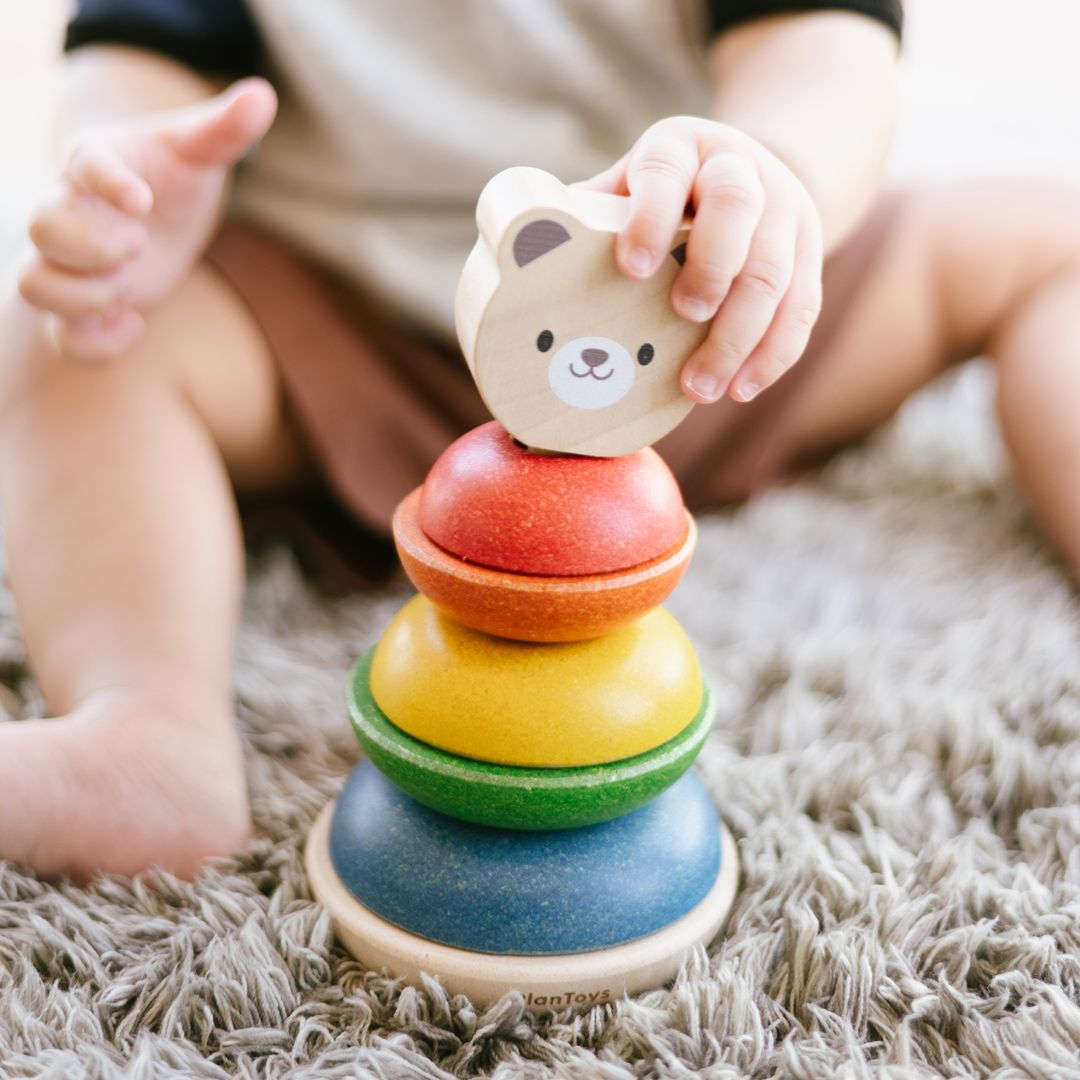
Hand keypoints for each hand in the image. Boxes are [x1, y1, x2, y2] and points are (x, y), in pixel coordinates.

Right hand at [18, 78, 276, 361]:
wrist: (158, 215)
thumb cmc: (174, 177)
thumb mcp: (200, 152)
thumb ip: (224, 129)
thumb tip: (263, 96)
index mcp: (95, 164)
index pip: (82, 163)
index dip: (106, 183)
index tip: (141, 201)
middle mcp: (69, 212)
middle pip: (40, 228)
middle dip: (90, 246)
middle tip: (139, 245)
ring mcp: (69, 264)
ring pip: (33, 285)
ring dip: (83, 297)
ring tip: (129, 289)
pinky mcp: (82, 308)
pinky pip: (62, 338)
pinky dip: (94, 344)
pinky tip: (134, 326)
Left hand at [580, 116, 823, 403]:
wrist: (753, 169)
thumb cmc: (666, 190)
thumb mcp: (629, 183)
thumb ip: (588, 213)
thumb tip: (515, 260)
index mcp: (681, 148)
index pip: (666, 170)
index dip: (650, 216)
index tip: (629, 267)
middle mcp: (742, 169)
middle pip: (740, 212)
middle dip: (712, 269)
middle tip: (683, 317)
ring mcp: (784, 210)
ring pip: (777, 271)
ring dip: (741, 335)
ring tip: (701, 388)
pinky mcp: (810, 252)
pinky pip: (803, 306)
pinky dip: (774, 353)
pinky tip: (742, 390)